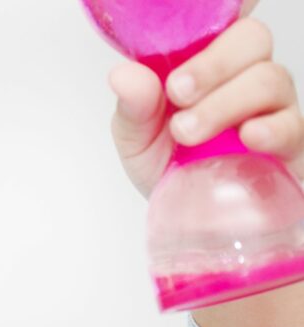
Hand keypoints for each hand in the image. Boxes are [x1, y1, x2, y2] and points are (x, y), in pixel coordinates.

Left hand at [108, 14, 303, 196]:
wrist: (197, 221)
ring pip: (271, 78)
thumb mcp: (137, 139)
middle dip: (212, 63)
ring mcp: (273, 107)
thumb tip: (123, 75)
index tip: (211, 18)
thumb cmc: (171, 166)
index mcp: (205, 63)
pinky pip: (296, 123)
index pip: (224, 20)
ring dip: (225, 102)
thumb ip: (133, 107)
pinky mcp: (293, 144)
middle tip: (177, 93)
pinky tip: (249, 136)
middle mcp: (243, 77)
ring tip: (188, 132)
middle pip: (251, 39)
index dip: (228, 6)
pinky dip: (272, 126)